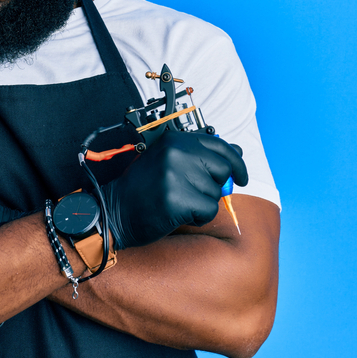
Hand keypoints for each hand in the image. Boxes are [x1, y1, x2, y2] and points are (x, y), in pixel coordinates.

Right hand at [101, 129, 248, 248]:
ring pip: (215, 193)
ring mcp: (176, 176)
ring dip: (203, 203)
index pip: (220, 145)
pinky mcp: (177, 200)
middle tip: (196, 194)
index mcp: (174, 139)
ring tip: (179, 202)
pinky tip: (179, 214)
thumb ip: (201, 155)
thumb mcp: (170, 161)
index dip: (236, 162)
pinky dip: (198, 218)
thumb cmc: (144, 187)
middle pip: (223, 169)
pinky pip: (208, 211)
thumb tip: (238, 152)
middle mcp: (176, 153)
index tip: (242, 176)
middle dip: (216, 185)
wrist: (115, 210)